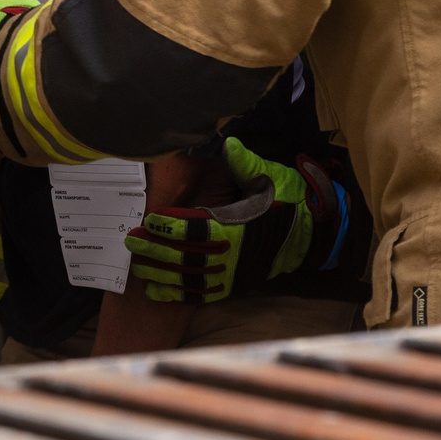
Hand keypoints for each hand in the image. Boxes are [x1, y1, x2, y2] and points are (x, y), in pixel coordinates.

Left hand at [123, 137, 324, 304]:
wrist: (309, 234)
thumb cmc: (287, 202)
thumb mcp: (271, 178)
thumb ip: (246, 164)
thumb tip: (230, 145)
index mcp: (237, 226)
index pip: (196, 228)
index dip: (170, 226)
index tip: (149, 221)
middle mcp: (231, 253)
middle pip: (185, 254)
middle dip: (155, 248)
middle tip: (131, 240)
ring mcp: (232, 272)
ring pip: (189, 277)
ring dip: (161, 273)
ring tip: (138, 266)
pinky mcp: (233, 284)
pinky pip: (201, 293)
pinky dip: (178, 293)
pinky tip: (158, 290)